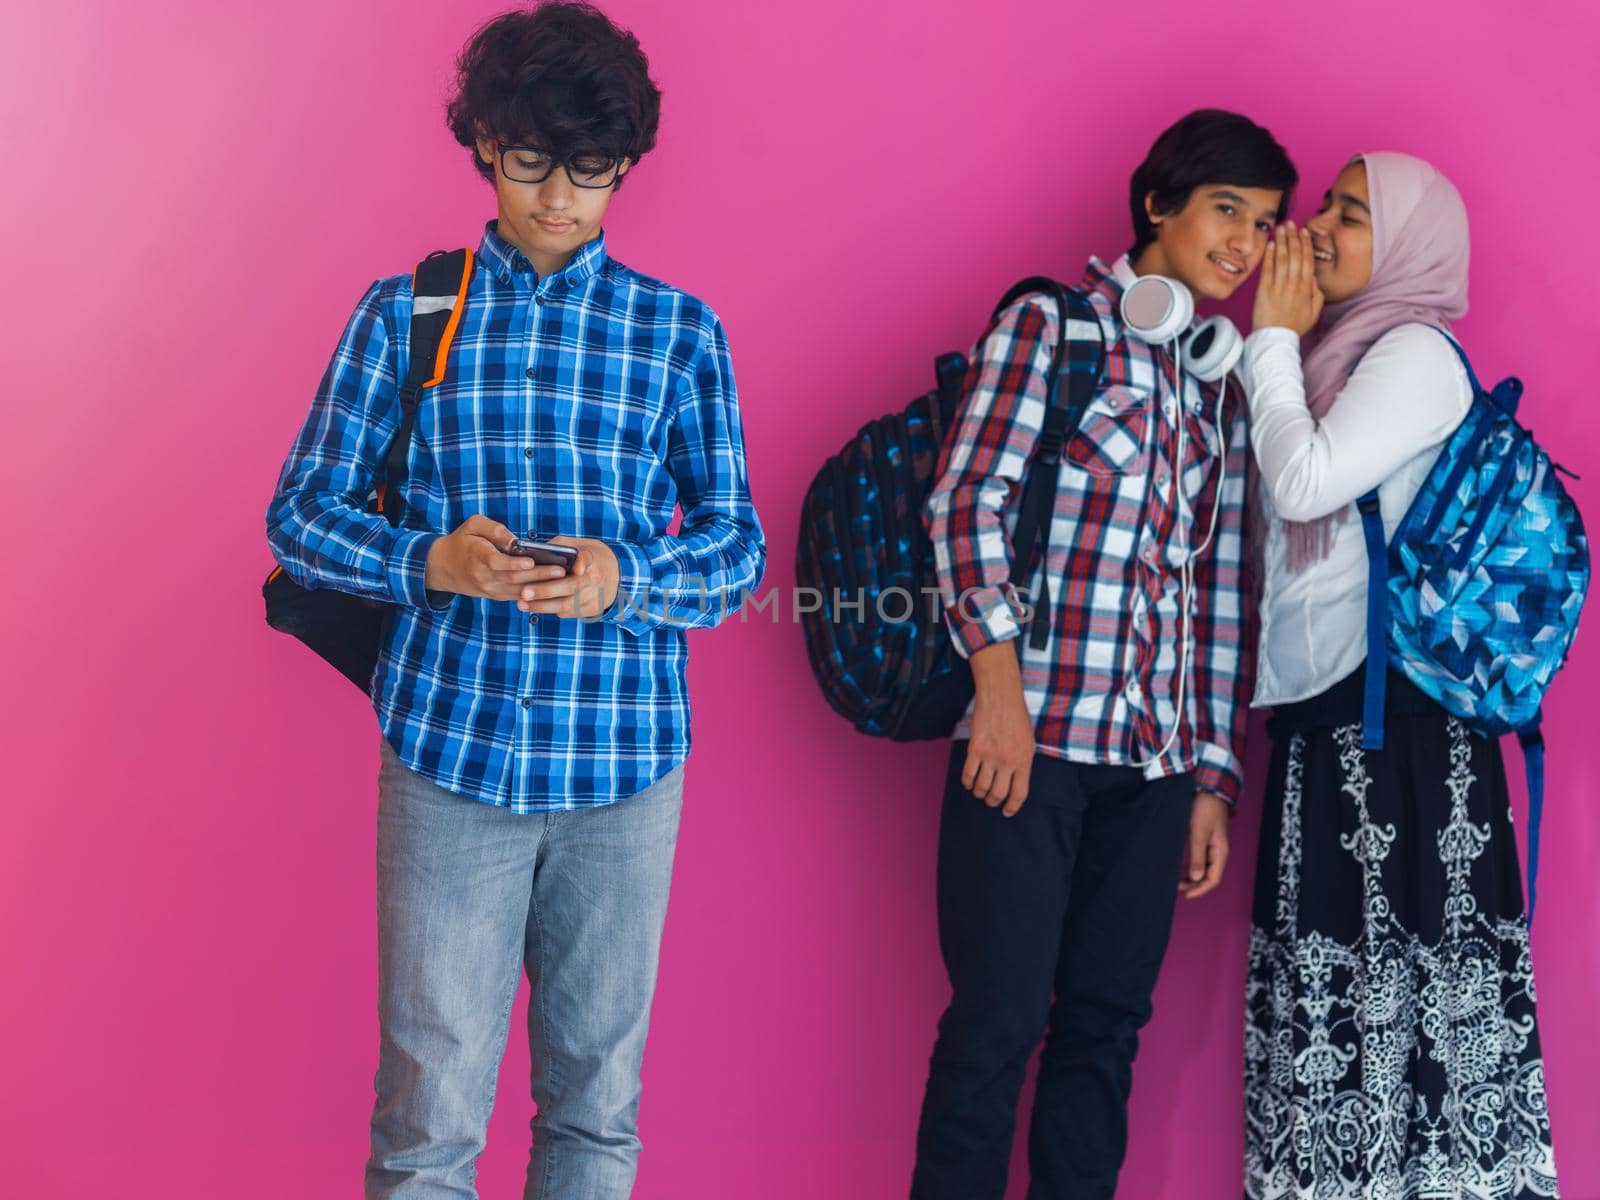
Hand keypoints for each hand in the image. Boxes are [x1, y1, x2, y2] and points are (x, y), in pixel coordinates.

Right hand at [423, 515, 563, 599]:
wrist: (444, 567)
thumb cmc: (463, 540)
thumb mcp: (473, 525)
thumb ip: (495, 530)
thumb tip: (516, 541)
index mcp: (477, 556)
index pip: (498, 563)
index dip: (515, 564)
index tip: (532, 561)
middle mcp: (484, 576)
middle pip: (514, 579)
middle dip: (539, 575)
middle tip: (561, 571)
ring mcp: (490, 589)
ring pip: (518, 590)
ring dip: (541, 587)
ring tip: (562, 580)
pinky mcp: (495, 595)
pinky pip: (516, 596)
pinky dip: (534, 594)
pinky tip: (552, 589)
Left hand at [516, 536, 619, 617]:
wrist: (616, 574)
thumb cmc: (588, 557)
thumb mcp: (579, 544)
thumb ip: (559, 546)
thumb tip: (534, 552)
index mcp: (592, 558)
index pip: (587, 559)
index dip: (582, 563)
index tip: (576, 568)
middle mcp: (595, 578)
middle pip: (571, 586)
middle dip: (546, 591)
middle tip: (524, 592)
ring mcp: (595, 596)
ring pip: (566, 604)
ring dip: (542, 606)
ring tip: (521, 604)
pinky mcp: (593, 609)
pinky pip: (569, 612)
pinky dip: (551, 610)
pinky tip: (535, 608)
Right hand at [961, 642, 1035, 816]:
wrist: (1000, 696)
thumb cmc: (1016, 717)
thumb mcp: (1029, 742)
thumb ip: (1023, 763)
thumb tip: (1016, 782)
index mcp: (1025, 760)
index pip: (1019, 793)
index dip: (1012, 807)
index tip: (1007, 812)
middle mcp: (1008, 761)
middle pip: (998, 794)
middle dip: (993, 801)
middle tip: (990, 800)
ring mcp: (990, 756)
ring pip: (981, 787)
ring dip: (979, 792)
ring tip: (979, 790)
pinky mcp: (975, 749)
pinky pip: (968, 774)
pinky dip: (967, 782)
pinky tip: (968, 781)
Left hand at [1178, 790, 1230, 899]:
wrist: (1208, 789)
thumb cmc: (1205, 809)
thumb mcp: (1198, 833)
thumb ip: (1197, 856)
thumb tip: (1195, 878)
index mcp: (1220, 852)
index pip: (1213, 879)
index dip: (1200, 889)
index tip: (1185, 895)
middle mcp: (1218, 851)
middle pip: (1209, 875)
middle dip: (1194, 884)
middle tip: (1176, 887)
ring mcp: (1212, 846)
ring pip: (1203, 868)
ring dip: (1192, 876)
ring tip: (1176, 880)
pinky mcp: (1205, 840)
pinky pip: (1200, 859)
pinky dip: (1191, 866)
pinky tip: (1181, 868)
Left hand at [1252, 222, 1323, 336]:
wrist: (1276, 339)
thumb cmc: (1294, 327)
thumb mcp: (1313, 312)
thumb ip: (1317, 294)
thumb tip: (1314, 280)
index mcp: (1307, 288)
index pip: (1307, 260)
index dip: (1306, 244)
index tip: (1304, 231)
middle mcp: (1294, 284)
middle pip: (1295, 255)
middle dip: (1293, 237)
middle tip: (1291, 223)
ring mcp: (1279, 286)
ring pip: (1282, 259)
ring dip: (1282, 241)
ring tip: (1281, 228)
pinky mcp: (1264, 290)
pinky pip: (1268, 269)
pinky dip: (1270, 255)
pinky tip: (1271, 244)